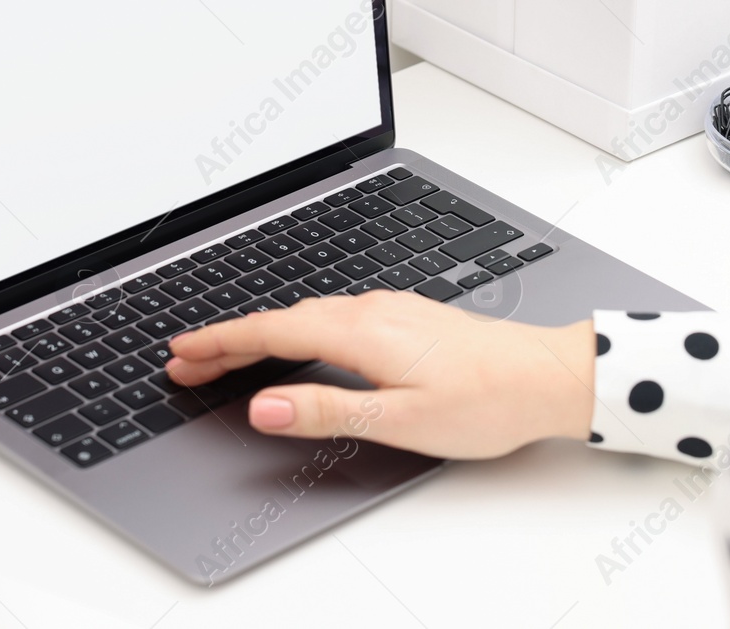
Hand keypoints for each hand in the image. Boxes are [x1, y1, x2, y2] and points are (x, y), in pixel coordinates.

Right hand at [166, 291, 596, 459]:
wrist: (548, 376)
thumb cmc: (486, 402)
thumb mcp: (399, 420)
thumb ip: (326, 410)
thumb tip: (263, 406)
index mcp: (361, 331)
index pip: (271, 333)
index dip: (220, 344)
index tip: (181, 355)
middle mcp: (370, 310)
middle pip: (280, 321)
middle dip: (227, 341)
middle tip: (184, 361)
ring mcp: (389, 309)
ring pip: (305, 316)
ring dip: (259, 335)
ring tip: (225, 357)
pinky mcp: (404, 317)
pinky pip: (330, 317)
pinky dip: (294, 331)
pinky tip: (293, 344)